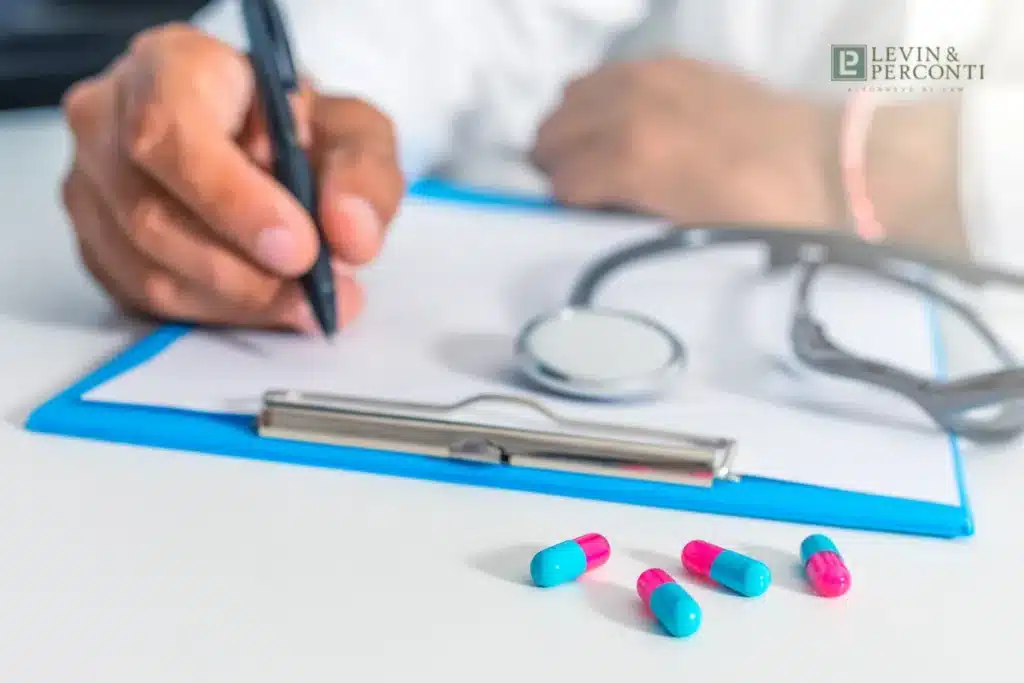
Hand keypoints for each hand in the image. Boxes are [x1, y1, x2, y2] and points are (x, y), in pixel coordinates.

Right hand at [61, 24, 403, 331]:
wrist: (266, 147)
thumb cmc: (298, 129)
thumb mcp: (353, 131)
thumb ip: (362, 175)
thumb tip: (350, 236)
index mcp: (169, 68)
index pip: (171, 134)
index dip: (233, 201)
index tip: (299, 248)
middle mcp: (107, 123)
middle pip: (154, 217)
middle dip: (248, 274)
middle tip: (319, 295)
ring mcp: (90, 188)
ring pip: (150, 271)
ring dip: (241, 303)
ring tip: (308, 304)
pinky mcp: (96, 247)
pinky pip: (147, 301)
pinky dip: (219, 315)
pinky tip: (266, 305)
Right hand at [532, 57, 845, 228]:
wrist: (826, 166)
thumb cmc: (761, 215)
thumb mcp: (689, 236)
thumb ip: (627, 223)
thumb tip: (589, 218)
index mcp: (634, 158)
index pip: (559, 181)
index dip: (565, 206)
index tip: (580, 217)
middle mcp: (630, 106)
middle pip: (552, 133)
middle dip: (559, 164)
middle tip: (583, 188)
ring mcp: (650, 76)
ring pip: (571, 96)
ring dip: (574, 127)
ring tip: (597, 153)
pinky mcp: (671, 62)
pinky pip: (606, 74)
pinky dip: (601, 99)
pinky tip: (625, 122)